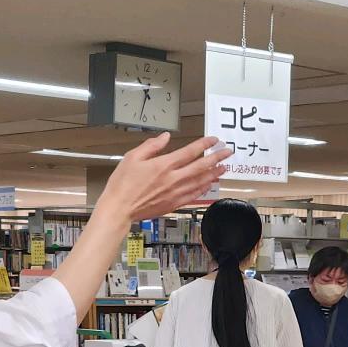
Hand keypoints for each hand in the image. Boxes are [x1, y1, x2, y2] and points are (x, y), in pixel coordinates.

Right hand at [101, 133, 229, 222]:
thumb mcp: (133, 157)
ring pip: (200, 182)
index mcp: (164, 165)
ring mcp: (175, 193)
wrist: (119, 209)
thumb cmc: (123, 184)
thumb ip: (151, 146)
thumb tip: (165, 137)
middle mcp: (173, 179)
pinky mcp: (174, 204)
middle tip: (228, 153)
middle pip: (201, 167)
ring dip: (214, 174)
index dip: (204, 145)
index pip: (190, 152)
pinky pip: (194, 195)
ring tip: (224, 168)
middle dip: (217, 158)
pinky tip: (210, 185)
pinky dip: (204, 189)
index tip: (214, 140)